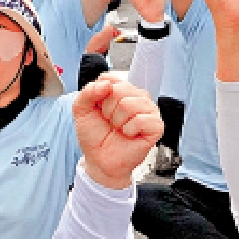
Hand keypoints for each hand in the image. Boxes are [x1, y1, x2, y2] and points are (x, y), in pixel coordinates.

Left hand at [72, 72, 160, 189]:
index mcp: (122, 90)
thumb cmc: (95, 136)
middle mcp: (137, 96)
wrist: (100, 161)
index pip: (109, 78)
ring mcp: (149, 110)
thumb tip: (105, 84)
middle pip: (119, 89)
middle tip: (110, 122)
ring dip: (118, 121)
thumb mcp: (82, 110)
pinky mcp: (156, 125)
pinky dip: (129, 130)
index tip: (99, 110)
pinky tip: (129, 135)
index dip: (99, 96)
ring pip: (128, 104)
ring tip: (119, 129)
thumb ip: (88, 92)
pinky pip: (140, 119)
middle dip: (107, 110)